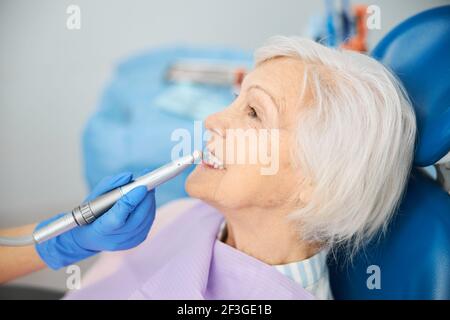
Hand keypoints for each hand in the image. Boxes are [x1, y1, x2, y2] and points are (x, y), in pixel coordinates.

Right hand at [35, 172, 154, 268]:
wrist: (89, 239)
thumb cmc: (89, 215)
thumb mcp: (93, 197)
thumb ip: (109, 185)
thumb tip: (129, 176)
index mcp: (101, 229)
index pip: (119, 216)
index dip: (131, 200)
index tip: (141, 186)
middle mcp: (116, 239)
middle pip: (138, 217)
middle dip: (146, 197)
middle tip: (149, 182)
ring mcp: (128, 242)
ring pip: (147, 219)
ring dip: (150, 202)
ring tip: (148, 188)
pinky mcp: (137, 241)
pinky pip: (148, 222)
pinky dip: (150, 209)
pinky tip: (147, 199)